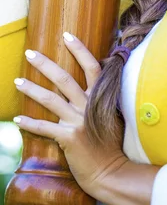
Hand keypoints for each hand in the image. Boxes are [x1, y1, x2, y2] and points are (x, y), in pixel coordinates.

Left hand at [13, 33, 127, 198]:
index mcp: (100, 96)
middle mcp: (89, 105)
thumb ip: (99, 96)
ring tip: (17, 81)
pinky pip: (45, 128)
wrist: (110, 170)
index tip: (66, 35)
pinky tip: (18, 119)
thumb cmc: (109, 141)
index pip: (91, 66)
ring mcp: (79, 121)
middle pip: (64, 79)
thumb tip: (90, 81)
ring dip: (32, 89)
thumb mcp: (110, 113)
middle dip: (45, 64)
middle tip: (30, 53)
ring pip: (51, 100)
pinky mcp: (69, 138)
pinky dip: (30, 123)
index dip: (79, 49)